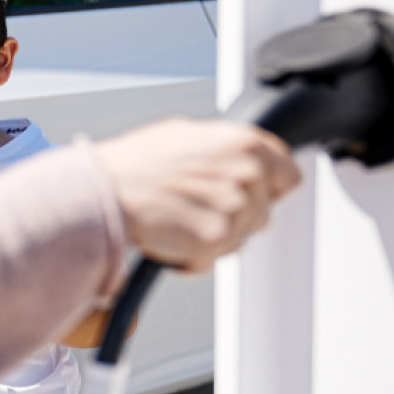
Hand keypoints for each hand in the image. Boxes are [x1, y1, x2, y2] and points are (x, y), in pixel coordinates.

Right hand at [93, 118, 301, 273]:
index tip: (251, 195)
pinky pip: (211, 260)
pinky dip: (190, 258)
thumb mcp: (186, 133)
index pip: (288, 175)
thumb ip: (225, 146)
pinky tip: (170, 237)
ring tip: (178, 220)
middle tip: (195, 208)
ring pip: (238, 240)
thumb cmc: (135, 163)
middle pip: (261, 214)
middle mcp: (246, 173)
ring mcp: (233, 208)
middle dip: (232, 218)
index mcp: (244, 143)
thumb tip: (239, 157)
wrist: (104, 188)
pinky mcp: (214, 239)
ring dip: (211, 239)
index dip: (267, 189)